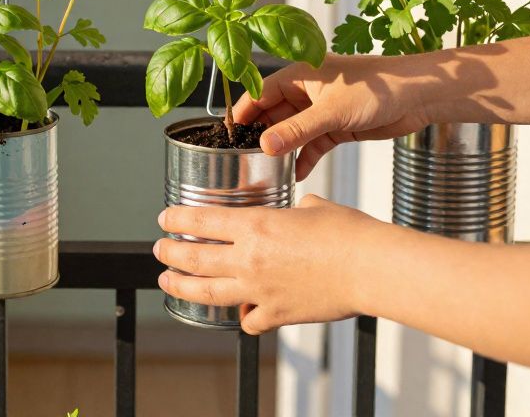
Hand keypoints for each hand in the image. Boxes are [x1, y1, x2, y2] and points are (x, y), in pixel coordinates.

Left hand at [154, 195, 381, 334]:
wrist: (370, 267)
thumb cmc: (349, 233)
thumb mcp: (315, 207)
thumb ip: (296, 210)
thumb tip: (298, 211)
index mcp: (255, 226)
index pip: (200, 221)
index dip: (176, 219)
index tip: (165, 218)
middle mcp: (249, 259)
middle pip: (193, 258)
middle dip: (170, 254)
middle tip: (159, 250)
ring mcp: (259, 290)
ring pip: (207, 292)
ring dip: (182, 287)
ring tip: (168, 282)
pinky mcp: (277, 314)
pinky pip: (248, 320)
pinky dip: (242, 317)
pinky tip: (241, 313)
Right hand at [234, 53, 433, 178]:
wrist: (419, 95)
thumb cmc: (379, 88)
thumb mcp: (331, 112)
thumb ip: (296, 130)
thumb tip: (264, 146)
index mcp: (301, 74)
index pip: (261, 93)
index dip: (245, 113)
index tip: (228, 135)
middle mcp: (307, 90)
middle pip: (274, 114)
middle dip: (261, 135)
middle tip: (243, 158)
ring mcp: (322, 109)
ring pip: (293, 131)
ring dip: (283, 149)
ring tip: (266, 170)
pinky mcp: (337, 125)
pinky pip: (312, 143)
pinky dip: (304, 157)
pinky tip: (294, 173)